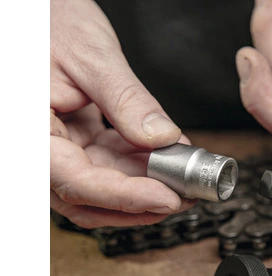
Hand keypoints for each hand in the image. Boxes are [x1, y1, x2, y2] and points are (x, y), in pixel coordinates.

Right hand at [51, 0, 192, 228]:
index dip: (126, 197)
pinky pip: (107, 164)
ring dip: (144, 187)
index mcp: (29, 131)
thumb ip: (126, 101)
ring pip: (101, 187)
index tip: (167, 198)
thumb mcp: (91, 56)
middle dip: (141, 202)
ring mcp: (59, 146)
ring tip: (182, 179)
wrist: (38, 8)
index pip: (77, 182)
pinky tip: (167, 159)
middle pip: (90, 197)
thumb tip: (160, 138)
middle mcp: (40, 147)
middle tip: (184, 196)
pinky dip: (138, 166)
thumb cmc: (47, 21)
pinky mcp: (77, 140)